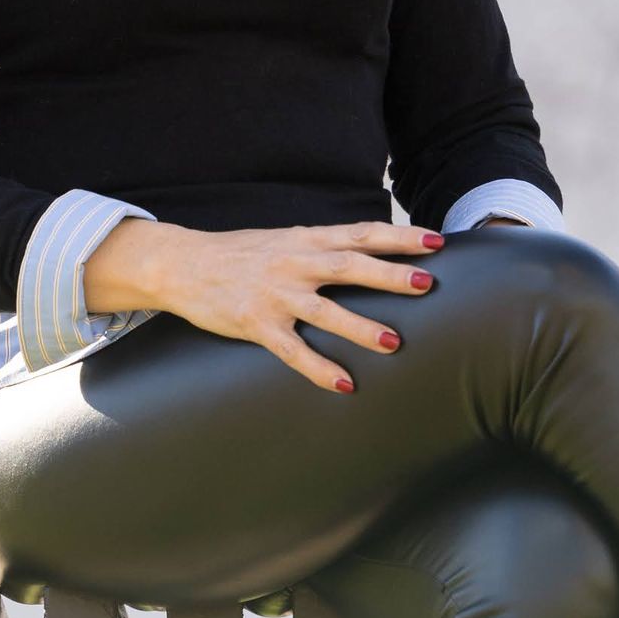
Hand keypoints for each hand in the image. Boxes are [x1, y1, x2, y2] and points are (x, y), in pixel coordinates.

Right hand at [81, 217, 446, 394]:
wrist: (182, 264)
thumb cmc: (241, 254)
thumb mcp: (285, 240)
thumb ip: (324, 247)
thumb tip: (369, 253)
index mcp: (306, 240)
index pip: (361, 233)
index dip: (400, 237)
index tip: (436, 243)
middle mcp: (295, 263)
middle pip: (350, 266)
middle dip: (390, 274)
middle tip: (426, 282)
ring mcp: (275, 294)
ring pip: (325, 310)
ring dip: (361, 327)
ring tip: (394, 343)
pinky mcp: (256, 323)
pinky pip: (292, 350)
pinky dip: (319, 368)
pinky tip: (344, 385)